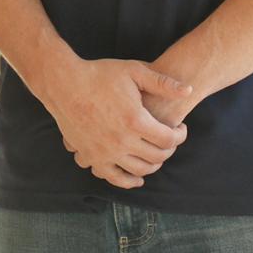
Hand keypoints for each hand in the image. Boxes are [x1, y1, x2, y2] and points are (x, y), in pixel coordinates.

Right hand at [34, 56, 189, 189]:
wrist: (64, 83)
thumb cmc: (99, 74)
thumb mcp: (133, 71)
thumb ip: (162, 82)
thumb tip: (188, 90)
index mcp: (135, 120)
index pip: (169, 139)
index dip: (180, 135)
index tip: (180, 129)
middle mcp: (122, 140)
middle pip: (157, 157)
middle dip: (169, 150)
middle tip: (168, 140)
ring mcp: (106, 151)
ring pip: (140, 170)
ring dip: (153, 165)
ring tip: (154, 153)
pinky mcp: (92, 157)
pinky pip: (115, 178)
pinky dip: (129, 181)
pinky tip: (137, 177)